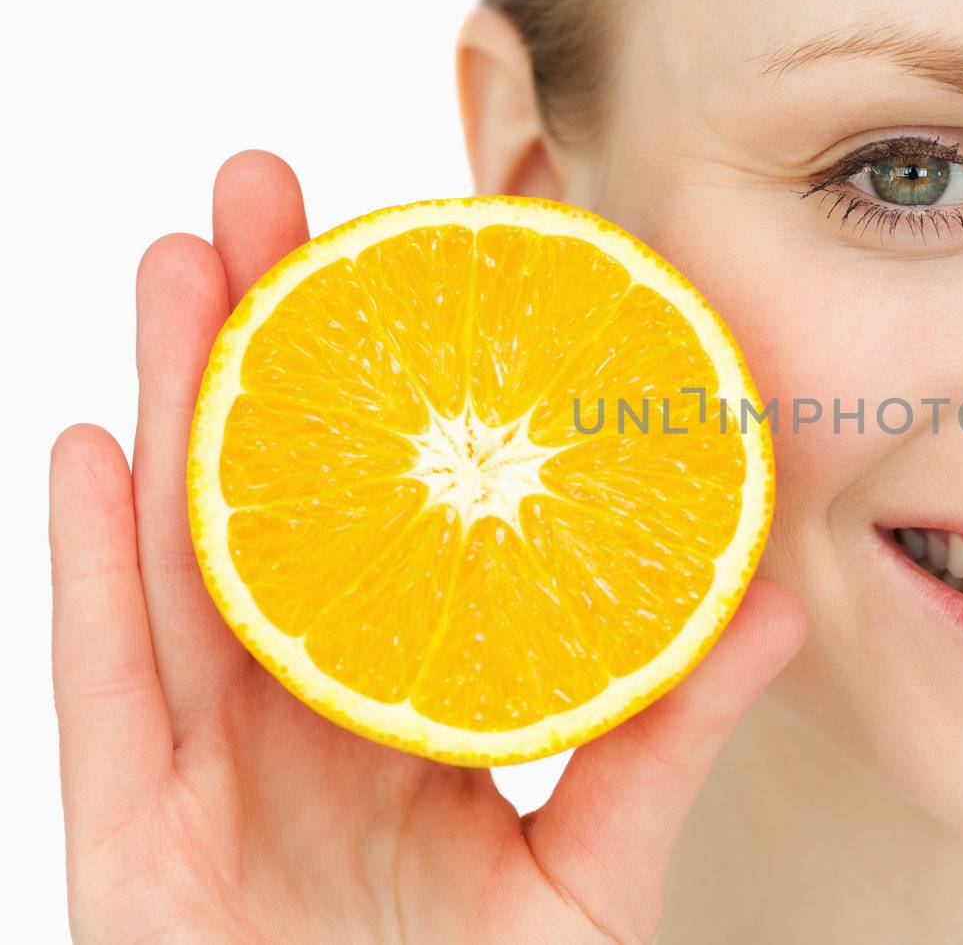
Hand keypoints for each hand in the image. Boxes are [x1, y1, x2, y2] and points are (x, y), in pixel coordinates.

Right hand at [49, 150, 807, 943]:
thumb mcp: (594, 865)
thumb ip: (667, 739)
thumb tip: (774, 606)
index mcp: (406, 699)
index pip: (395, 515)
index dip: (395, 389)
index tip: (420, 261)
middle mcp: (300, 707)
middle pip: (272, 493)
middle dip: (262, 339)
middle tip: (273, 196)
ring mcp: (206, 766)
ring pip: (181, 552)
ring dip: (173, 399)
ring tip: (182, 259)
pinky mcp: (133, 840)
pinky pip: (106, 690)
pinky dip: (90, 568)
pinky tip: (94, 444)